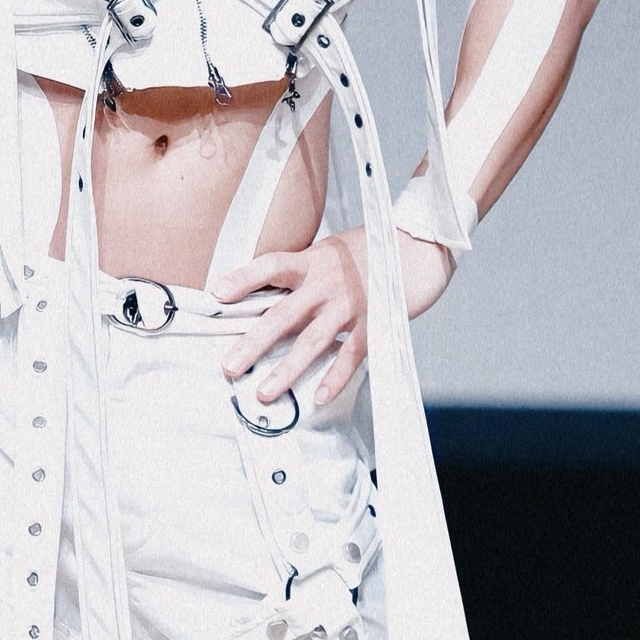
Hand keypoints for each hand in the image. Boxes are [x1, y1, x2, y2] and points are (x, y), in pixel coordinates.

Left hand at [215, 228, 455, 408]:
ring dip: (286, 370)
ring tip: (263, 393)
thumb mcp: (334, 251)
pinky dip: (335, 377)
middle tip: (229, 366)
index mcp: (314, 260)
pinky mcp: (376, 321)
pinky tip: (318, 397)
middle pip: (282, 314)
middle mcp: (327, 282)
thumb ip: (308, 271)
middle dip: (253, 343)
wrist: (422, 242)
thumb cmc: (374, 249)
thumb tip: (277, 290)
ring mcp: (351, 303)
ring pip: (312, 341)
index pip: (271, 265)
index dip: (244, 278)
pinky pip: (351, 354)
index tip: (217, 294)